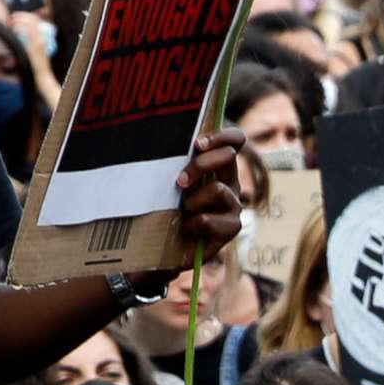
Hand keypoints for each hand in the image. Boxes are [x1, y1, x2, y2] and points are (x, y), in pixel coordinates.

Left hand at [10, 12, 55, 66]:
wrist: (42, 74)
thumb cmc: (35, 64)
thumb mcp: (33, 49)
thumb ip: (28, 40)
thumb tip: (18, 33)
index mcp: (43, 36)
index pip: (36, 20)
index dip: (26, 15)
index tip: (15, 15)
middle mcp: (43, 37)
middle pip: (33, 19)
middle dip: (21, 15)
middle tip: (11, 17)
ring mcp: (40, 41)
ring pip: (30, 24)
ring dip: (19, 21)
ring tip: (11, 23)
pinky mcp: (36, 47)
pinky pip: (28, 33)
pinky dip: (20, 29)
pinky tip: (14, 31)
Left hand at [174, 128, 243, 254]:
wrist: (167, 247)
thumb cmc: (163, 208)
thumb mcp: (165, 181)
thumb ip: (169, 161)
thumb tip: (148, 136)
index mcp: (218, 167)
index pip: (235, 140)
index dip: (221, 136)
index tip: (196, 144)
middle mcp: (230, 182)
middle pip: (228, 156)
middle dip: (200, 165)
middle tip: (180, 181)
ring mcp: (233, 205)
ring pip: (219, 190)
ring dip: (193, 200)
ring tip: (181, 210)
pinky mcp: (230, 228)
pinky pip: (209, 219)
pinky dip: (191, 224)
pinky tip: (185, 228)